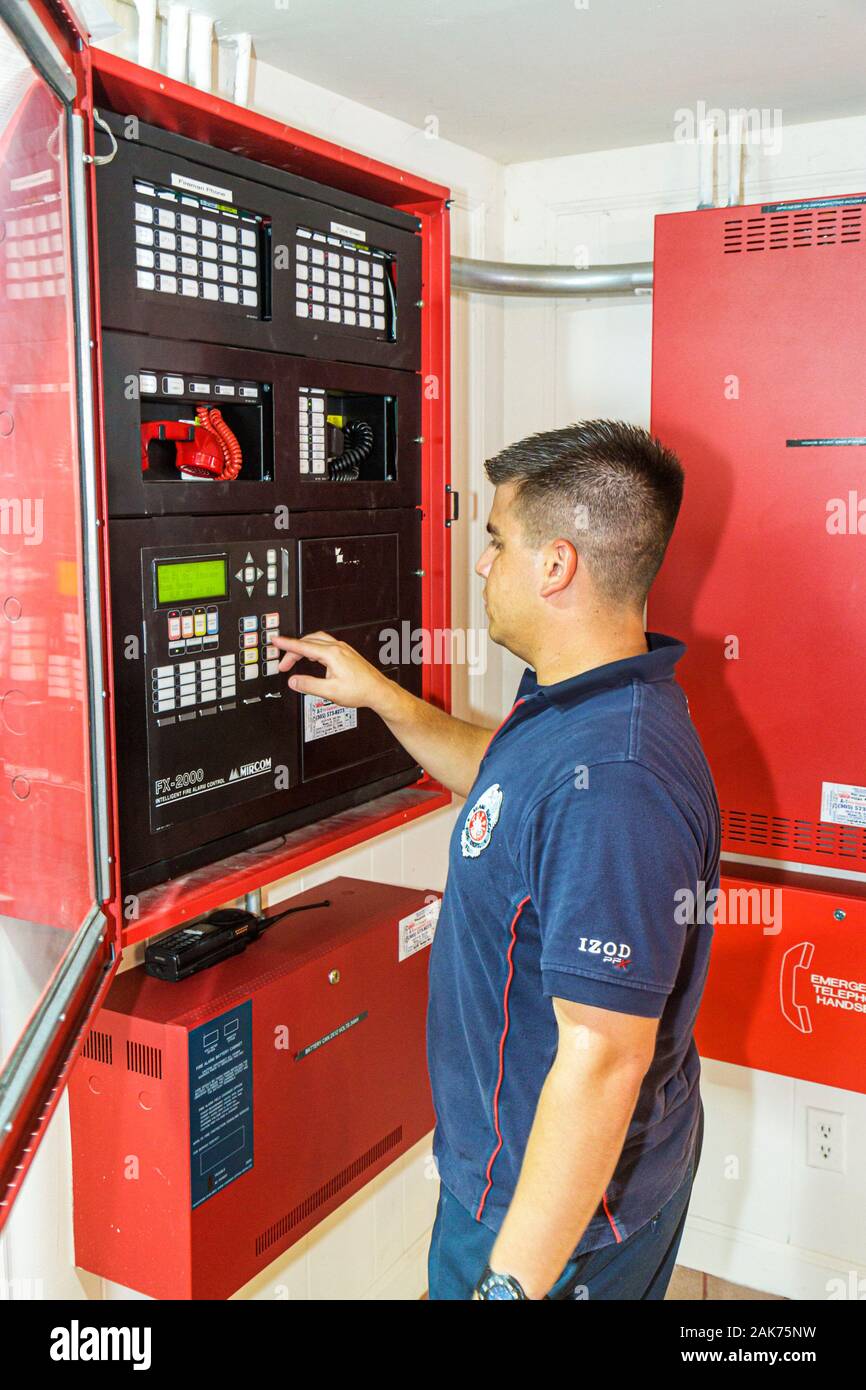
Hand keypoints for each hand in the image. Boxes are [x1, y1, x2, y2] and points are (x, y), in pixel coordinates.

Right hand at [271, 631, 391, 711]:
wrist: (378, 691)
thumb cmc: (360, 690)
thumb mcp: (330, 692)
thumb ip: (309, 685)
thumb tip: (294, 681)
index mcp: (332, 654)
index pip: (303, 646)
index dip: (287, 644)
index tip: (275, 641)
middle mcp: (337, 648)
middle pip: (308, 642)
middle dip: (293, 650)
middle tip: (283, 662)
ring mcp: (343, 649)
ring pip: (317, 640)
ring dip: (303, 647)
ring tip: (294, 658)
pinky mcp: (346, 652)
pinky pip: (325, 644)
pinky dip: (314, 648)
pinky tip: (313, 657)